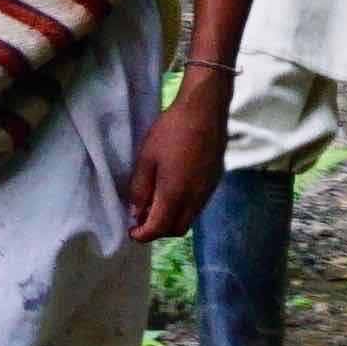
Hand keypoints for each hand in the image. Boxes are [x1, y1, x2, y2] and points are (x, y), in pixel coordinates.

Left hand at [126, 82, 230, 243]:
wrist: (204, 110)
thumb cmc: (171, 131)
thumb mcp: (146, 158)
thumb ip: (140, 188)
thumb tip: (136, 212)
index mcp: (175, 194)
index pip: (158, 229)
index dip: (143, 235)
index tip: (132, 231)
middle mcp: (195, 198)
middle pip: (177, 229)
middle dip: (159, 230)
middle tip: (143, 219)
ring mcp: (208, 190)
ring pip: (190, 218)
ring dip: (172, 218)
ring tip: (156, 203)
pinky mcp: (214, 180)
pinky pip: (198, 205)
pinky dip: (184, 207)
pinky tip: (174, 189)